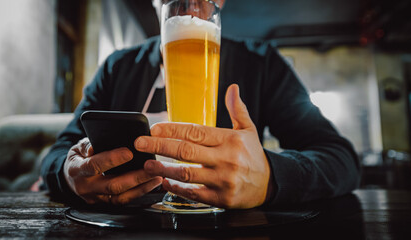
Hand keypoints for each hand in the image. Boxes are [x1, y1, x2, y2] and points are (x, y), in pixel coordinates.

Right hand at [63, 138, 162, 204]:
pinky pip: (123, 200)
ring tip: (157, 177)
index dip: (111, 160)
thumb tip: (95, 145)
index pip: (94, 165)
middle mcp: (85, 187)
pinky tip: (151, 184)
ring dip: (141, 187)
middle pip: (112, 185)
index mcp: (77, 170)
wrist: (70, 176)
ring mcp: (96, 198)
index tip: (129, 153)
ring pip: (120, 197)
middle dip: (135, 177)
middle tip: (152, 168)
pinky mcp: (105, 203)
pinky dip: (139, 193)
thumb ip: (87, 145)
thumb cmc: (78, 158)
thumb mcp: (78, 147)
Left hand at [135, 84, 272, 208]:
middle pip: (186, 151)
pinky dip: (176, 188)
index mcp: (230, 140)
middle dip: (159, 146)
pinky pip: (193, 193)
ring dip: (163, 168)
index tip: (154, 128)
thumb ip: (237, 109)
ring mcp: (223, 180)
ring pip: (186, 173)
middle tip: (139, 143)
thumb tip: (232, 87)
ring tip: (146, 164)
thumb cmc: (254, 155)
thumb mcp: (249, 130)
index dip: (172, 129)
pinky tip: (165, 182)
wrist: (270, 185)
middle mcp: (226, 159)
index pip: (195, 132)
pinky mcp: (221, 198)